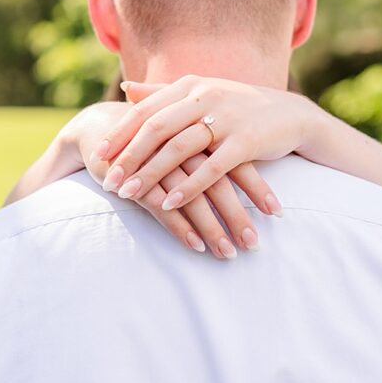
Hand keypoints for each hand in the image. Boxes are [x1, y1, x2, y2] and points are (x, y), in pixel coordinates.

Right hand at [39, 103, 252, 258]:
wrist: (104, 128)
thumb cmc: (156, 138)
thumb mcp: (187, 140)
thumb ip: (216, 153)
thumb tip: (256, 168)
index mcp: (202, 135)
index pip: (238, 163)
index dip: (258, 188)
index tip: (277, 212)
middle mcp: (185, 149)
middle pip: (219, 185)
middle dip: (239, 217)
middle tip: (256, 244)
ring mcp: (159, 165)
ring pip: (193, 200)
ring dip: (213, 229)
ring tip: (230, 254)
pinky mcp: (135, 181)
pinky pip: (161, 207)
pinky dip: (180, 227)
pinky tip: (196, 246)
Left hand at [94, 75, 320, 214]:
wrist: (292, 114)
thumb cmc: (241, 107)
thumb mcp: (203, 93)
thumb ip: (164, 92)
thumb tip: (126, 88)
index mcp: (192, 85)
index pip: (146, 110)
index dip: (120, 134)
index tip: (98, 157)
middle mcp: (206, 97)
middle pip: (156, 129)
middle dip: (128, 157)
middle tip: (107, 181)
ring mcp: (227, 119)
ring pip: (179, 149)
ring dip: (150, 174)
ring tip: (127, 195)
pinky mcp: (246, 142)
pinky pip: (211, 168)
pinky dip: (188, 188)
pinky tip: (168, 205)